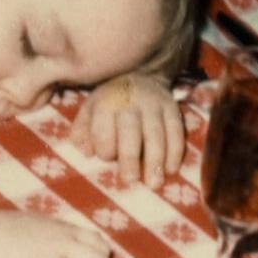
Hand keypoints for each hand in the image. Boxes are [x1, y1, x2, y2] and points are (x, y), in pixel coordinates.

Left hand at [72, 73, 186, 188]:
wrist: (143, 75)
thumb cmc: (111, 101)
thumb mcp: (90, 110)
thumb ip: (82, 131)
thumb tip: (85, 153)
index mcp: (105, 102)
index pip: (103, 130)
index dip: (105, 149)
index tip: (108, 159)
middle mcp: (130, 101)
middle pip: (130, 131)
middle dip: (130, 157)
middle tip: (130, 180)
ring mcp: (154, 104)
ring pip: (156, 133)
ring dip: (156, 160)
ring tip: (154, 183)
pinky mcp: (173, 108)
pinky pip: (176, 131)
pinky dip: (175, 152)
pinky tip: (170, 170)